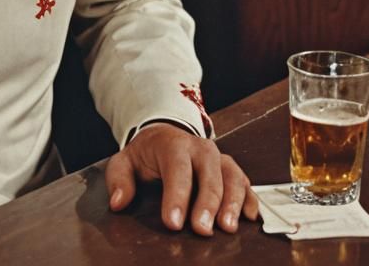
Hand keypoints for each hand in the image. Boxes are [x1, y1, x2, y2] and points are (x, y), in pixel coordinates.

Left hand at [104, 123, 258, 236]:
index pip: (176, 169)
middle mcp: (200, 149)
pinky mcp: (232, 171)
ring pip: (233, 176)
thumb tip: (118, 202)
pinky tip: (250, 217)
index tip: (173, 223)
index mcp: (172, 144)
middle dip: (207, 203)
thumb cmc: (146, 155)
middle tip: (202, 230)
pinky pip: (246, 183)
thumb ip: (118, 179)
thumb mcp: (125, 161)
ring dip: (233, 202)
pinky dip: (251, 199)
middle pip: (209, 174)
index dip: (176, 197)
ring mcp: (219, 159)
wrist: (165, 137)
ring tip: (228, 228)